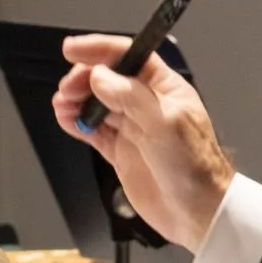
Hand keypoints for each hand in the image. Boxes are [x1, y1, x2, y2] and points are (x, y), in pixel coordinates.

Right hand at [54, 32, 234, 251]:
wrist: (198, 212)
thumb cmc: (195, 168)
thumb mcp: (165, 125)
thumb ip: (131, 97)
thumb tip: (100, 76)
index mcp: (164, 89)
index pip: (129, 56)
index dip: (100, 50)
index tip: (73, 49)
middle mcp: (147, 105)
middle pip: (108, 79)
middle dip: (84, 78)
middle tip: (68, 88)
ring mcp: (133, 128)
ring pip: (97, 103)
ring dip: (77, 100)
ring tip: (63, 105)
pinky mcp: (121, 152)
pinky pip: (94, 130)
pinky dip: (77, 123)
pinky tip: (67, 119)